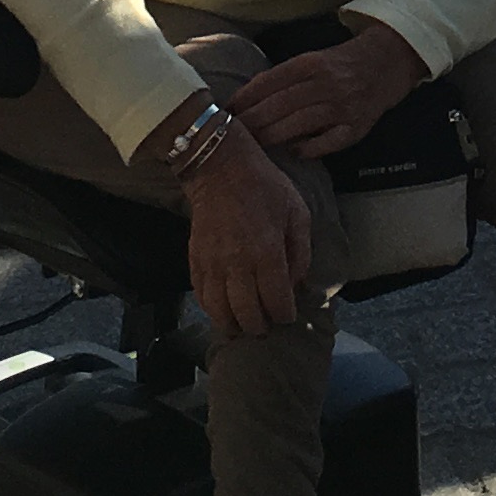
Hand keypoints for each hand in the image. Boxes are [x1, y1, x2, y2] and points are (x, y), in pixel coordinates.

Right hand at [181, 135, 316, 339]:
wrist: (221, 168)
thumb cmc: (265, 187)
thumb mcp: (297, 212)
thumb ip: (301, 252)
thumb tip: (296, 284)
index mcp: (267, 252)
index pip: (276, 302)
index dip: (284, 315)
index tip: (288, 315)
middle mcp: (238, 264)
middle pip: (247, 315)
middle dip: (260, 327)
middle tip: (267, 325)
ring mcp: (213, 265)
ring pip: (220, 313)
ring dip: (234, 325)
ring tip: (244, 324)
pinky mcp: (195, 261)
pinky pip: (202, 297)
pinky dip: (213, 310)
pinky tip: (224, 309)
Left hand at [229, 22, 428, 159]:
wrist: (387, 63)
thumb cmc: (340, 64)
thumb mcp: (311, 61)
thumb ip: (282, 78)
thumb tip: (245, 99)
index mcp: (311, 63)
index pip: (270, 81)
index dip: (245, 97)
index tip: (225, 111)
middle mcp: (326, 83)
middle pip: (280, 104)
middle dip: (252, 121)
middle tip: (229, 134)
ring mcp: (342, 106)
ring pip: (299, 123)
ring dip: (272, 136)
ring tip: (252, 146)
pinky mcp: (356, 128)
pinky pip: (328, 142)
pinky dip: (308, 148)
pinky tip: (293, 152)